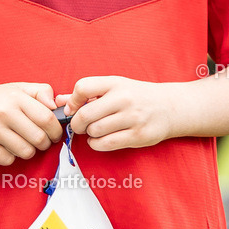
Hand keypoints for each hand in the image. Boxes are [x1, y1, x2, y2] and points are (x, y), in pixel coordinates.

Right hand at [0, 82, 63, 165]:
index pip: (47, 118)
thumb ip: (41, 92)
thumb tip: (56, 105)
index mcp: (15, 97)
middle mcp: (3, 112)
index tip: (54, 133)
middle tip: (40, 140)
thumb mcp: (16, 88)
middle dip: (45, 143)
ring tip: (21, 142)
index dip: (56, 130)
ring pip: (26, 152)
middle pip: (39, 139)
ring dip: (28, 150)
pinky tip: (4, 146)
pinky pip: (9, 160)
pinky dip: (10, 156)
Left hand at [56, 77, 174, 151]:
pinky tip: (99, 139)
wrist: (170, 107)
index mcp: (116, 83)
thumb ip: (87, 94)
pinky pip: (106, 144)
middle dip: (76, 123)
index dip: (72, 100)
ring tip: (93, 131)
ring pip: (95, 131)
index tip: (72, 108)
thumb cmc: (137, 96)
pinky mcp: (138, 136)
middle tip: (78, 125)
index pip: (83, 87)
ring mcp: (132, 118)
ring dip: (89, 134)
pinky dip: (96, 144)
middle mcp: (124, 99)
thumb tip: (59, 102)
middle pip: (86, 114)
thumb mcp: (115, 87)